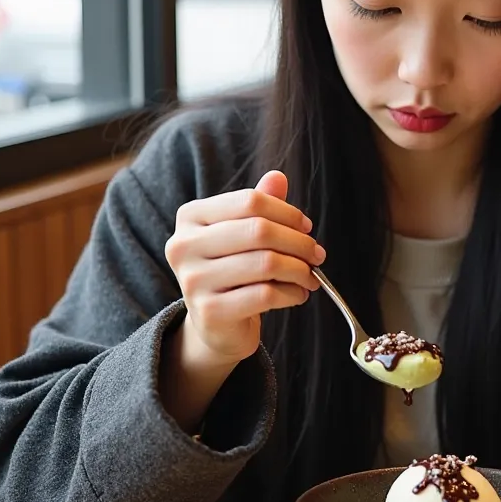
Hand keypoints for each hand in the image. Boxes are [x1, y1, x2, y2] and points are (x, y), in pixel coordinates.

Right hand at [164, 170, 323, 369]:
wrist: (216, 323)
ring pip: (266, 263)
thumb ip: (259, 204)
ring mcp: (193, 280)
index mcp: (191, 217)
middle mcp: (184, 245)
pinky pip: (265, 295)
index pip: (250, 201)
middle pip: (259, 230)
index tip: (306, 228)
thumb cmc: (234, 269)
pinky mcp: (209, 312)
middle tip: (316, 255)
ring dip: (300, 270)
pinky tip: (298, 294)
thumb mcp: (245, 233)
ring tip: (310, 276)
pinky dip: (292, 293)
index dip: (287, 213)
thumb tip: (278, 177)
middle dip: (299, 242)